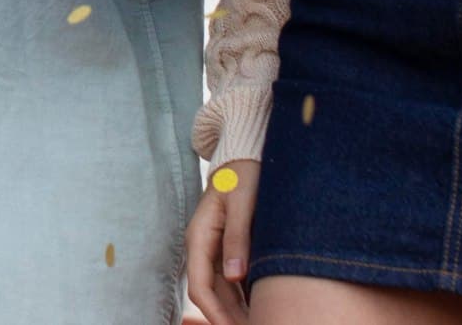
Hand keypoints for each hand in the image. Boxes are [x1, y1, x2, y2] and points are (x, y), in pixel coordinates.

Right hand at [184, 159, 259, 324]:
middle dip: (228, 317)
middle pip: (211, 293)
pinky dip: (244, 297)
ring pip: (222, 290)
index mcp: (200, 236)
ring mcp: (215, 248)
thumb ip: (237, 237)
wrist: (246, 153)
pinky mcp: (229, 247)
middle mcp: (203, 246)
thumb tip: (234, 276)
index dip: (214, 313)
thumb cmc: (244, 173)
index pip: (199, 286)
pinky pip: (232, 280)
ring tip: (260, 321)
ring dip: (237, 311)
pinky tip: (262, 306)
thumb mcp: (242, 202)